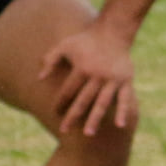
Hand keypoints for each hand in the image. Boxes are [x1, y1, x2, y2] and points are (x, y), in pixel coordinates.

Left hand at [40, 17, 135, 134]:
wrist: (113, 31)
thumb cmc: (85, 39)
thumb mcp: (64, 45)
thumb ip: (50, 60)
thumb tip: (39, 78)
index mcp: (82, 68)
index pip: (68, 91)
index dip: (60, 102)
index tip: (55, 112)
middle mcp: (97, 75)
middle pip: (83, 100)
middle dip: (72, 116)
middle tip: (63, 130)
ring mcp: (112, 79)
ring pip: (102, 103)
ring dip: (94, 118)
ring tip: (88, 134)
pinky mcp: (125, 80)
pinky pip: (124, 99)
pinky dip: (123, 111)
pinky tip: (120, 125)